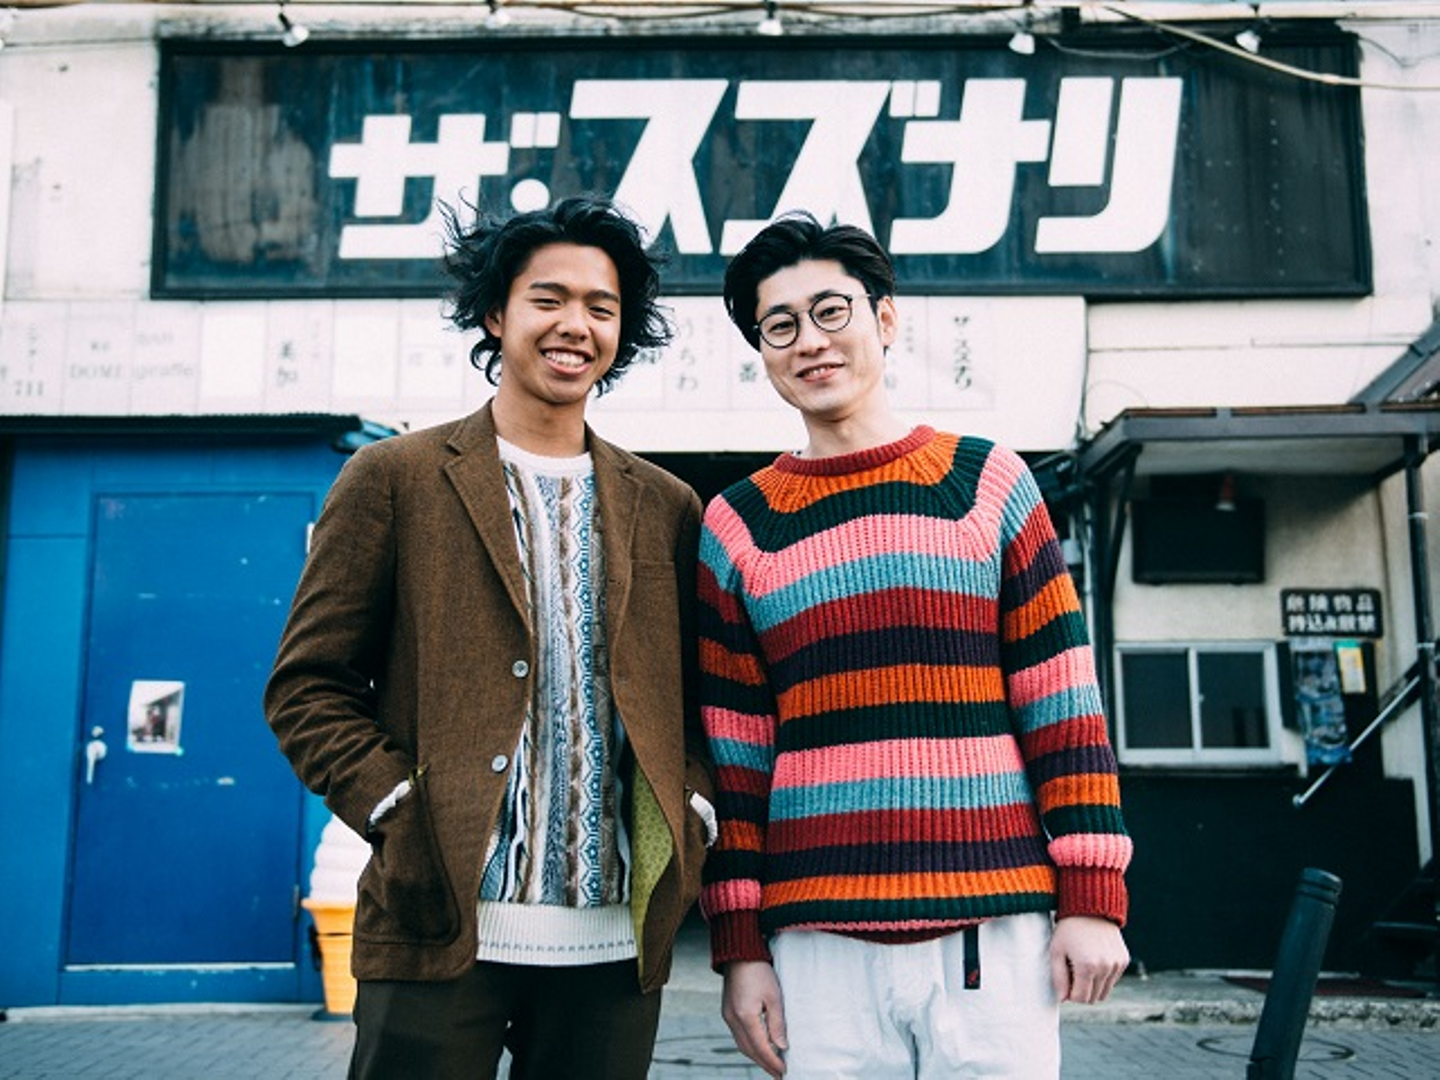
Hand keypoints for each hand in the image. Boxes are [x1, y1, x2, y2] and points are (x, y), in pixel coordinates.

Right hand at [721, 960, 787, 1076]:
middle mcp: (733, 1020)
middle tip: (779, 1074)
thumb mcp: (774, 996)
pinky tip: (759, 1047)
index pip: (761, 1048)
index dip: (773, 1062)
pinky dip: (750, 1046)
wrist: (739, 954)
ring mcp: (728, 1016)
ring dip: (756, 1057)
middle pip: (749, 1051)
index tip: (784, 1071)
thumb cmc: (759, 971)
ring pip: (742, 1045)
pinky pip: (738, 1036)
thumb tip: (782, 1046)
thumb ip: (777, 1023)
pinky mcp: (727, 1012)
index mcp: (745, 1016)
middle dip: (764, 1064)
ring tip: (771, 1065)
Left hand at [1050, 916, 1128, 1003]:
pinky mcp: (1123, 960)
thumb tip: (1062, 999)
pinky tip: (1094, 959)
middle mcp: (1105, 967)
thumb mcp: (1056, 951)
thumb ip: (1058, 978)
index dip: (1070, 994)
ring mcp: (1117, 964)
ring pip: (1105, 992)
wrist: (1090, 907)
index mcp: (1087, 967)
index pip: (1080, 998)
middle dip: (1081, 991)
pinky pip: (1112, 980)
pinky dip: (1103, 977)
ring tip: (1082, 966)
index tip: (1065, 981)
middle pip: (1093, 998)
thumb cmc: (1068, 929)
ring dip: (1093, 986)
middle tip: (1072, 972)